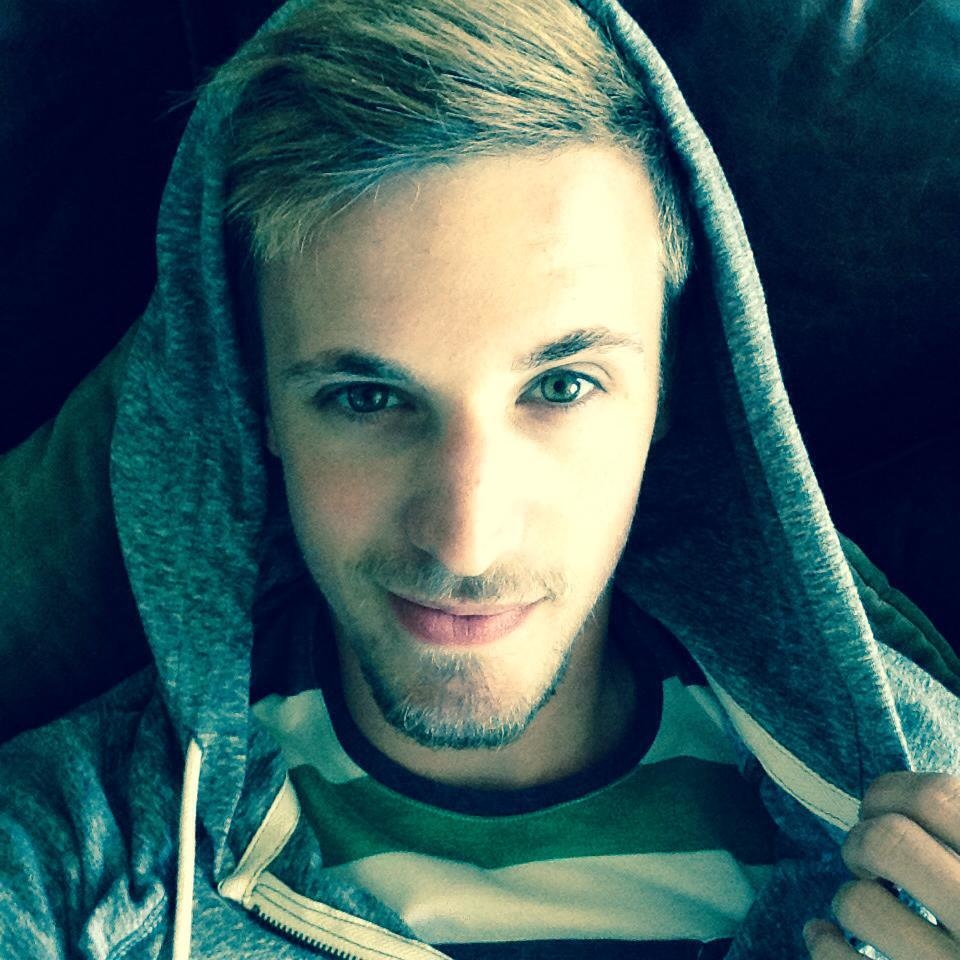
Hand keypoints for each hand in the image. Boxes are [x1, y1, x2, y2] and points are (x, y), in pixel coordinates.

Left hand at [803, 772, 959, 958]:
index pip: (937, 796)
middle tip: (868, 859)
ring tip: (867, 906)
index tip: (881, 806)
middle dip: (860, 840)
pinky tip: (828, 937)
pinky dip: (823, 943)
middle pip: (887, 840)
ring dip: (848, 897)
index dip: (890, 791)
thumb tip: (912, 795)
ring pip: (858, 902)